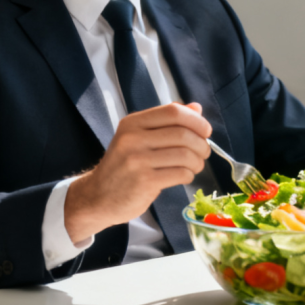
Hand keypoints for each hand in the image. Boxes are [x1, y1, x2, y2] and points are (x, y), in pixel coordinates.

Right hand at [64, 102, 211, 242]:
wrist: (99, 196)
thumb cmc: (124, 165)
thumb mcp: (139, 137)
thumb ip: (166, 122)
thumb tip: (196, 108)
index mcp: (132, 123)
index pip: (173, 112)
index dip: (197, 120)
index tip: (206, 131)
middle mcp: (132, 139)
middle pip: (183, 134)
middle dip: (201, 144)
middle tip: (204, 152)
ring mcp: (137, 161)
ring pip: (185, 155)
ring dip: (198, 162)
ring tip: (195, 166)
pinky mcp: (144, 182)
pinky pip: (180, 173)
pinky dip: (189, 175)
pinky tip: (184, 176)